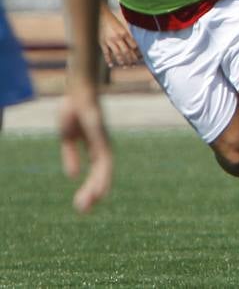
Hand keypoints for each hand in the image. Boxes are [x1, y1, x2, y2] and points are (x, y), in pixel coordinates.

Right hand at [58, 78, 113, 213]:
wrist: (79, 92)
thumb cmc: (74, 111)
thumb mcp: (68, 138)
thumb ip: (71, 155)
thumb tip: (73, 176)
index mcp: (95, 148)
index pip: (95, 172)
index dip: (90, 187)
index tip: (83, 204)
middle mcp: (102, 147)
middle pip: (100, 174)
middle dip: (92, 192)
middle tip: (84, 211)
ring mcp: (103, 143)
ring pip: (103, 170)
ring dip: (96, 188)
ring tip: (90, 204)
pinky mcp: (100, 138)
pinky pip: (103, 160)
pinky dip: (102, 175)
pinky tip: (100, 187)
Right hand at [98, 13, 139, 67]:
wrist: (101, 16)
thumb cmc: (113, 20)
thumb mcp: (122, 26)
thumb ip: (127, 35)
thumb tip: (133, 44)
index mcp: (124, 33)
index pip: (133, 45)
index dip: (137, 52)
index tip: (140, 57)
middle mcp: (118, 38)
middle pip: (126, 51)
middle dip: (131, 59)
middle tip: (134, 65)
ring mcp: (109, 41)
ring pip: (117, 54)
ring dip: (122, 61)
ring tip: (125, 66)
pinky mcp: (102, 43)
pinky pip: (106, 53)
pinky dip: (109, 60)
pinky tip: (111, 65)